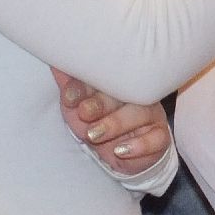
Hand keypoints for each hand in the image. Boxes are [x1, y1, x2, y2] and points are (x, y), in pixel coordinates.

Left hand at [52, 68, 172, 176]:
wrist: (121, 152)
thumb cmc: (99, 122)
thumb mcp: (78, 108)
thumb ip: (69, 87)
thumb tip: (55, 62)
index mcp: (118, 83)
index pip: (105, 78)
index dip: (85, 86)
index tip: (69, 98)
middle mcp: (137, 95)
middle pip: (124, 93)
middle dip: (101, 103)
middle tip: (84, 113)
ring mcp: (150, 115)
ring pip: (140, 113)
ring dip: (115, 123)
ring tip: (94, 134)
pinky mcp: (159, 137)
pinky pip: (157, 138)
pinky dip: (139, 145)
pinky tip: (121, 150)